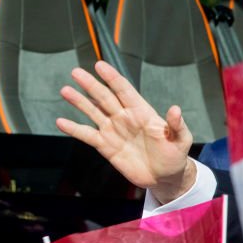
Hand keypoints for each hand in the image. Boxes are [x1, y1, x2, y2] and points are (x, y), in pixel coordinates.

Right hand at [57, 61, 195, 203]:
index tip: (99, 65)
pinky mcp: (106, 146)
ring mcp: (114, 131)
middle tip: (76, 72)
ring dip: (79, 102)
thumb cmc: (175, 156)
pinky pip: (87, 135)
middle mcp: (125, 118)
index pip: (124, 90)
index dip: (112, 78)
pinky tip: (61, 122)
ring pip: (93, 112)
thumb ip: (176, 125)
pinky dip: (74, 129)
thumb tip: (175, 109)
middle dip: (91, 85)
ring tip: (65, 90)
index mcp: (142, 112)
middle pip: (104, 97)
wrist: (165, 177)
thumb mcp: (181, 140)